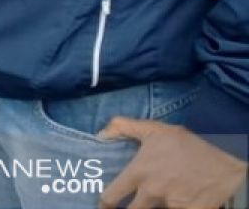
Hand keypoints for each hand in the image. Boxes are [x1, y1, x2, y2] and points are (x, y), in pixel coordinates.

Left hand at [98, 119, 246, 208]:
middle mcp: (151, 192)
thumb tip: (100, 134)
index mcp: (139, 173)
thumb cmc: (189, 145)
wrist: (227, 161)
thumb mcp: (155, 130)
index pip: (111, 197)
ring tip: (162, 196)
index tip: (104, 205)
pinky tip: (179, 201)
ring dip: (154, 208)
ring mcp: (171, 205)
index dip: (105, 203)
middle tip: (130, 205)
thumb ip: (124, 127)